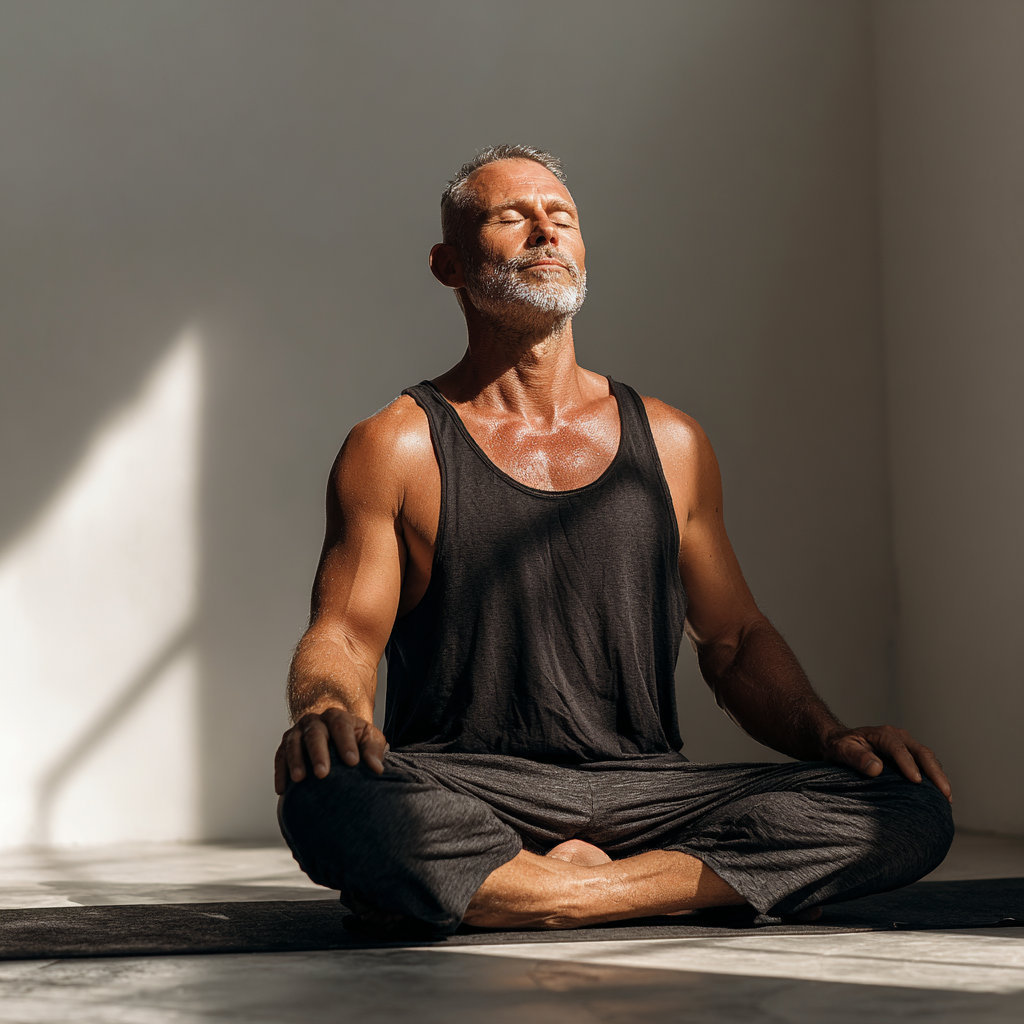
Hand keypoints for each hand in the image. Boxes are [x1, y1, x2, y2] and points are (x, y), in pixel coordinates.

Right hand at [274, 707, 385, 794]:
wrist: (333, 732)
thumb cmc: (354, 738)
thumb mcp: (369, 738)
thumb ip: (373, 750)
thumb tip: (377, 769)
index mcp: (337, 716)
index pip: (341, 726)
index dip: (346, 744)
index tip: (353, 763)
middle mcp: (314, 721)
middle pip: (314, 734)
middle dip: (318, 754)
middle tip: (322, 774)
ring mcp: (297, 732)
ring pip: (293, 744)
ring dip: (295, 761)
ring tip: (299, 780)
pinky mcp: (285, 745)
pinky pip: (279, 757)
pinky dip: (280, 772)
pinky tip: (282, 790)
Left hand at [822, 725, 951, 802]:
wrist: (841, 743)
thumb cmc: (841, 747)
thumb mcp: (842, 750)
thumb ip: (857, 758)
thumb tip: (876, 769)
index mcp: (882, 734)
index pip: (898, 748)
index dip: (908, 764)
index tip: (916, 781)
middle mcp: (898, 737)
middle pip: (921, 752)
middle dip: (935, 772)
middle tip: (945, 792)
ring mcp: (906, 745)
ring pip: (928, 759)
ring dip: (939, 776)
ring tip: (947, 797)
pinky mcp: (910, 755)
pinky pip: (926, 765)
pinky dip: (935, 777)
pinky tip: (940, 794)